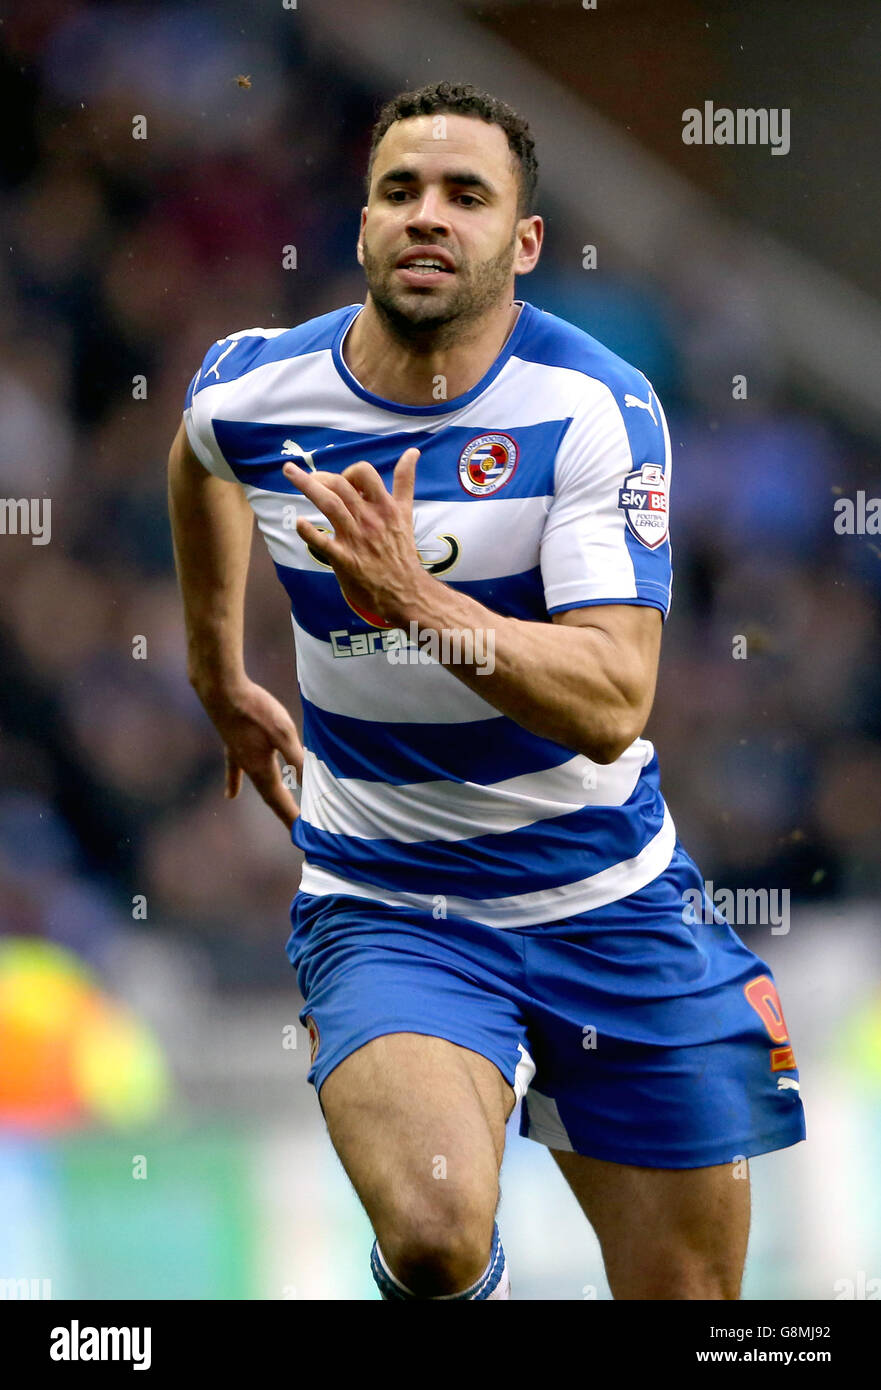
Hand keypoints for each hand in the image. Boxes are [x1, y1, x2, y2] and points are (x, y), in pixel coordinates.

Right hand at [197, 677, 303, 830]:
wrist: (221, 689)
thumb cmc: (255, 709)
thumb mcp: (283, 733)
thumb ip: (296, 759)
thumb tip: (308, 785)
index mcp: (261, 768)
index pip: (279, 799)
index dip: (291, 816)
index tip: (302, 836)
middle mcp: (248, 767)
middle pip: (270, 795)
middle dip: (284, 811)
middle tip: (296, 829)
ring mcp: (238, 755)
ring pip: (257, 783)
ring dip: (269, 798)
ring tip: (276, 811)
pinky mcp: (232, 742)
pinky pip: (236, 768)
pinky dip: (237, 782)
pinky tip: (231, 794)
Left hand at [282, 447, 426, 626]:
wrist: (406, 590)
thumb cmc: (401, 550)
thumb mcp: (406, 512)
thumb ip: (405, 482)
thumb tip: (413, 451)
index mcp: (385, 506)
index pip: (365, 474)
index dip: (349, 471)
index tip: (343, 481)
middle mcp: (370, 519)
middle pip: (341, 485)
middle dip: (320, 476)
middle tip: (306, 477)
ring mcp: (356, 539)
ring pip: (330, 505)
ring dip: (307, 486)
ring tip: (289, 472)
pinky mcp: (345, 560)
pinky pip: (324, 544)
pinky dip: (310, 533)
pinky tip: (300, 523)